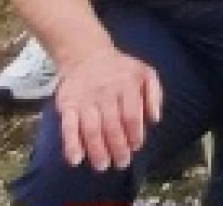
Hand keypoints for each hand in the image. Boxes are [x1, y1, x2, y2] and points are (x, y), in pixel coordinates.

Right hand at [53, 47, 161, 171]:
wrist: (86, 55)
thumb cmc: (121, 70)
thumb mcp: (145, 73)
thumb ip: (154, 95)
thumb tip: (155, 120)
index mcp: (127, 85)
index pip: (131, 115)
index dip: (135, 134)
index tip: (136, 147)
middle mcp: (105, 93)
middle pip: (112, 125)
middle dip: (118, 148)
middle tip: (122, 163)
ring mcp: (84, 100)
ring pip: (91, 129)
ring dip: (97, 150)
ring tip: (102, 166)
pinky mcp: (67, 105)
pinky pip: (68, 127)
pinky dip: (71, 145)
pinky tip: (76, 160)